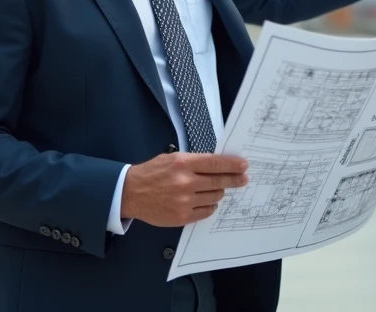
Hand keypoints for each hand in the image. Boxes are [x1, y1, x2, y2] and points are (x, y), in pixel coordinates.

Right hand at [120, 152, 248, 226]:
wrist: (131, 193)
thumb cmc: (152, 173)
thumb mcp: (172, 159)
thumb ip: (194, 161)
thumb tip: (219, 164)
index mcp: (183, 163)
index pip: (215, 163)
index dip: (233, 165)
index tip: (244, 166)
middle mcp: (185, 182)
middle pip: (219, 181)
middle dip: (234, 180)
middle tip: (244, 179)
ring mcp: (184, 202)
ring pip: (214, 197)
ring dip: (218, 192)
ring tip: (216, 189)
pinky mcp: (182, 217)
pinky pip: (206, 211)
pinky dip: (210, 205)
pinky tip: (206, 200)